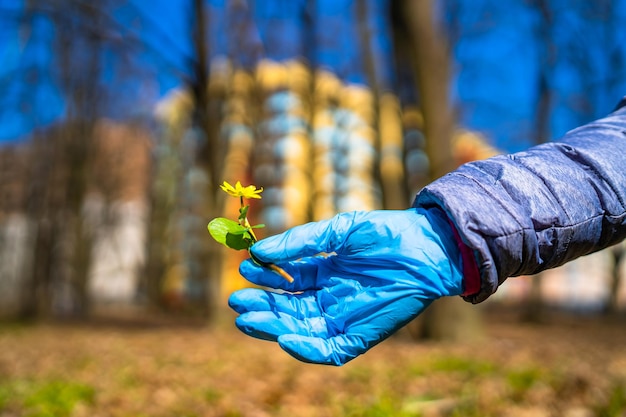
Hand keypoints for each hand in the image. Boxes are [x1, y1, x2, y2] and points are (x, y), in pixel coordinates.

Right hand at [229, 208, 463, 365]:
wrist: (426, 247)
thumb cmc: (384, 234)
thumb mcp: (338, 231)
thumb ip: (301, 242)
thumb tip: (259, 251)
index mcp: (322, 274)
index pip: (284, 282)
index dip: (264, 278)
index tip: (246, 267)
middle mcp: (327, 299)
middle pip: (286, 309)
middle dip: (260, 307)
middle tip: (236, 301)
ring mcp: (342, 319)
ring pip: (299, 330)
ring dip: (273, 327)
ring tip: (247, 319)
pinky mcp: (360, 337)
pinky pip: (329, 350)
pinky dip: (306, 349)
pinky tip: (285, 338)